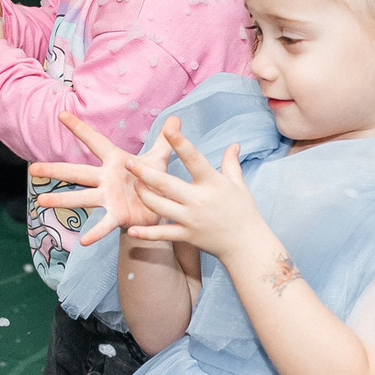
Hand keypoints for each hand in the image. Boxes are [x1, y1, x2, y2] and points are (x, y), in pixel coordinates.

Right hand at [29, 111, 162, 246]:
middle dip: (55, 170)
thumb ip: (165, 139)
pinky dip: (95, 232)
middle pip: (77, 173)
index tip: (62, 114)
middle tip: (32, 169)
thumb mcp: (159, 159)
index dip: (79, 128)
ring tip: (41, 201)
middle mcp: (106, 179)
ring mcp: (108, 198)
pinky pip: (105, 224)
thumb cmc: (154, 181)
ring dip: (62, 199)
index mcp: (115, 161)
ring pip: (82, 198)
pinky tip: (83, 241)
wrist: (161, 209)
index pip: (94, 141)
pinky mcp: (118, 215)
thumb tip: (176, 118)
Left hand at [128, 126, 272, 263]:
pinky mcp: (187, 236)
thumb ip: (231, 164)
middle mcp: (199, 200)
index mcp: (212, 183)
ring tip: (134, 185)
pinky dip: (147, 234)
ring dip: (144, 195)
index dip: (181, 144)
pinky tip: (133, 231)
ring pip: (159, 206)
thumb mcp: (239, 185)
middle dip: (144, 172)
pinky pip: (163, 234)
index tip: (169, 129)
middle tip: (128, 162)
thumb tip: (234, 144)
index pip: (194, 159)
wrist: (246, 245)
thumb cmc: (243, 211)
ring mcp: (191, 219)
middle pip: (166, 184)